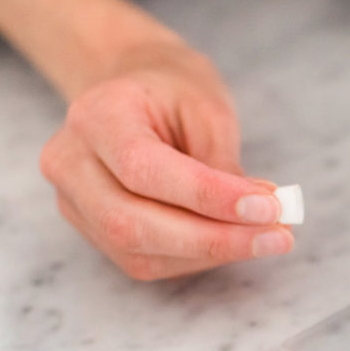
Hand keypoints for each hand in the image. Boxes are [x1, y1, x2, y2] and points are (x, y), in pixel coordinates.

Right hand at [39, 40, 290, 279]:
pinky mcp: (93, 231)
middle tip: (278, 235)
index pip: (145, 169)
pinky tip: (234, 240)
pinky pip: (146, 261)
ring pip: (139, 251)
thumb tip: (259, 216)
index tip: (269, 208)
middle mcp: (71, 162)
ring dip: (211, 253)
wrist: (133, 90)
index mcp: (96, 115)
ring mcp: (74, 202)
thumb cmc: (173, 92)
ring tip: (267, 237)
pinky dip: (198, 258)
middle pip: (132, 222)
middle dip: (214, 238)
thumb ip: (224, 164)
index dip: (209, 196)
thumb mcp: (207, 108)